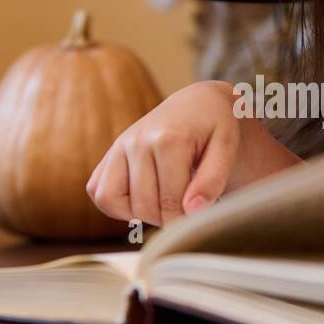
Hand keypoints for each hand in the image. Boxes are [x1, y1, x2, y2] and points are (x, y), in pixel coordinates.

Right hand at [86, 80, 247, 226]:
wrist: (197, 104)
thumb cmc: (215, 128)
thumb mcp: (226, 148)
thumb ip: (213, 180)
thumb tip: (192, 211)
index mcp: (168, 139)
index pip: (170, 202)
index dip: (185, 220)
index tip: (198, 217)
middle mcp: (137, 140)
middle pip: (142, 205)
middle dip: (165, 218)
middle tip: (184, 210)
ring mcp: (119, 146)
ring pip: (110, 199)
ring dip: (137, 213)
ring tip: (163, 204)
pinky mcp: (109, 154)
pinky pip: (97, 191)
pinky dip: (116, 204)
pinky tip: (143, 197)